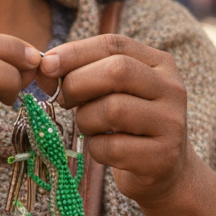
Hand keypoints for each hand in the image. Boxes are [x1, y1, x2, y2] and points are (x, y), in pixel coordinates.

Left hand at [40, 35, 196, 208]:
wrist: (164, 171)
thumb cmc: (128, 124)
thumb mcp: (114, 91)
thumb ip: (86, 73)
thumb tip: (44, 68)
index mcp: (160, 63)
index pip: (114, 44)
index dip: (75, 52)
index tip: (46, 65)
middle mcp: (171, 89)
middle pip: (117, 71)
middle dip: (78, 84)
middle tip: (64, 101)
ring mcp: (171, 123)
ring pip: (113, 109)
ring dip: (86, 119)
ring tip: (88, 126)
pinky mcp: (162, 157)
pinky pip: (112, 147)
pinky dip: (95, 149)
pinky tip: (101, 149)